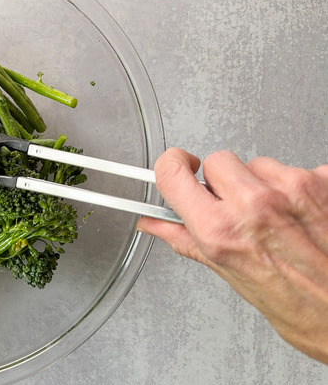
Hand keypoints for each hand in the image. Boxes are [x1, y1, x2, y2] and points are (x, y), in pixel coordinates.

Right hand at [137, 148, 327, 363]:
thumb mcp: (230, 274)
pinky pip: (295, 169)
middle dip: (222, 182)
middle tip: (235, 208)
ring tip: (275, 218)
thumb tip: (157, 224)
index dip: (170, 167)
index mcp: (221, 230)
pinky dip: (296, 188)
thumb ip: (187, 239)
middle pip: (217, 162)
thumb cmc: (300, 305)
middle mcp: (253, 204)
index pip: (172, 174)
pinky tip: (301, 215)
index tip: (177, 167)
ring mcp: (291, 189)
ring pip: (258, 164)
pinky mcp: (322, 180)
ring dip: (262, 184)